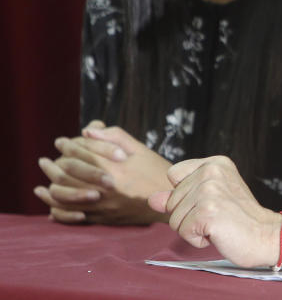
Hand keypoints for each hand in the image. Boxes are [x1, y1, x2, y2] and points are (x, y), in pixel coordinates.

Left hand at [35, 121, 171, 224]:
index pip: (82, 154)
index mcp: (115, 168)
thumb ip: (114, 136)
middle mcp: (105, 188)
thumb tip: (89, 129)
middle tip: (45, 161)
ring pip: (66, 198)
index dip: (68, 146)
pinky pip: (74, 217)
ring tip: (42, 184)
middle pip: (68, 176)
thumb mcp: (140, 149)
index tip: (61, 141)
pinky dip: (59, 212)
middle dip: (53, 166)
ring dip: (50, 190)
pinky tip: (51, 207)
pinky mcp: (104, 218)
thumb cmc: (156, 171)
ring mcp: (103, 206)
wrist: (172, 201)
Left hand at [149, 156, 280, 267]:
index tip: (211, 201)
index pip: (173, 174)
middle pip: (171, 200)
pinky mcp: (207, 211)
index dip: (185, 195)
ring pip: (174, 219)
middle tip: (218, 216)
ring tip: (218, 224)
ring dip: (193, 229)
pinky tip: (218, 233)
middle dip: (188, 216)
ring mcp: (209, 191)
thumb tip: (153, 199)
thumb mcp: (208, 201)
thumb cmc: (239, 219)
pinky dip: (198, 240)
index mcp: (215, 163)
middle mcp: (212, 172)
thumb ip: (180, 196)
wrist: (266, 236)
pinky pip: (183, 232)